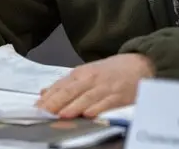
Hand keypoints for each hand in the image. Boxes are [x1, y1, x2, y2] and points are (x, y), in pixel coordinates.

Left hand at [36, 54, 153, 118]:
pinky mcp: (120, 95)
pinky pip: (107, 102)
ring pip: (87, 97)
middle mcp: (92, 79)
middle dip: (56, 103)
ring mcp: (106, 87)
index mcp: (82, 73)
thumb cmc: (113, 71)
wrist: (142, 64)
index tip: (36, 108)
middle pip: (71, 91)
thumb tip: (45, 93)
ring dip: (74, 106)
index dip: (49, 97)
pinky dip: (98, 108)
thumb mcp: (88, 72)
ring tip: (61, 115)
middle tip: (43, 113)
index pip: (61, 86)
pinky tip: (89, 114)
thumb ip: (67, 84)